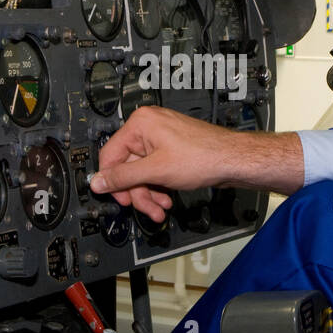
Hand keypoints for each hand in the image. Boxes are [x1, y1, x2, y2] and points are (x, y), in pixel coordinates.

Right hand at [89, 106, 236, 220]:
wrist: (233, 160)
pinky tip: (166, 198)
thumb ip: (123, 177)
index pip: (110, 155)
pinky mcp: (171, 148)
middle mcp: (148, 127)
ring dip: (148, 193)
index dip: (112, 181)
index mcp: (140, 124)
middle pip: (128, 167)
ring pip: (142, 172)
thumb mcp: (156, 171)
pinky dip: (158, 186)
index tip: (117, 199)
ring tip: (159, 208)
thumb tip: (98, 181)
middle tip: (146, 208)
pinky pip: (155, 170)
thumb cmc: (204, 156)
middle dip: (137, 192)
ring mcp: (160, 138)